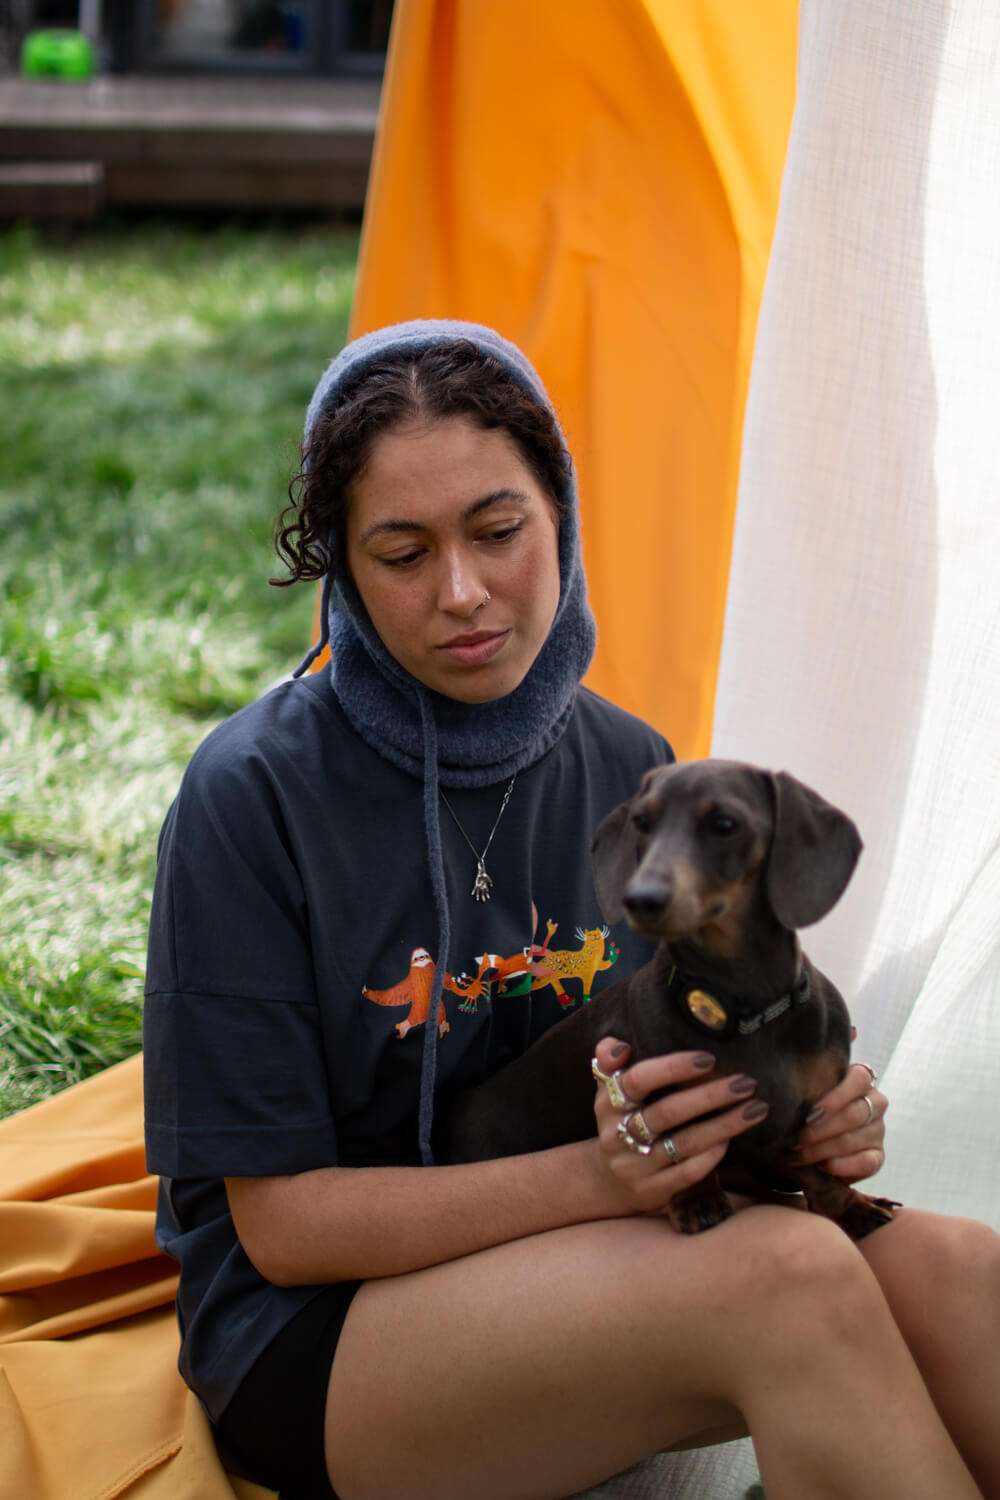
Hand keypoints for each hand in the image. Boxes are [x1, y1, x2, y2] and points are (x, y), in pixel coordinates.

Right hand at [590, 1036, 768, 1216]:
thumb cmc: (619, 1122)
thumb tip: (619, 1045)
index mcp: (608, 1102)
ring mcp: (635, 1165)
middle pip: (668, 1112)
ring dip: (723, 1125)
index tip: (708, 1059)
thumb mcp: (608, 1090)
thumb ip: (610, 1060)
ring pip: (684, 1143)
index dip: (673, 1068)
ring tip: (755, 1109)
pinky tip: (731, 1140)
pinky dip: (711, 1155)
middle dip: (710, 1096)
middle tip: (746, 1083)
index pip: (639, 1080)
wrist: (607, 1181)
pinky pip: (687, 1172)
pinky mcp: (652, 1190)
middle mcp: (617, 1134)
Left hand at [795, 1062, 885, 1182]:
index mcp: (862, 1080)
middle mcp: (876, 1103)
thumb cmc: (811, 1109)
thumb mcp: (811, 1093)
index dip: (836, 1097)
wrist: (816, 1140)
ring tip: (799, 1155)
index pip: (859, 1079)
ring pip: (853, 1140)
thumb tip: (791, 1098)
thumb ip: (809, 1090)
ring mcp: (879, 1130)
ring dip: (822, 1150)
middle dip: (821, 1129)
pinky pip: (865, 1163)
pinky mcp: (878, 1157)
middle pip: (853, 1114)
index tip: (811, 1113)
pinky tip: (821, 1166)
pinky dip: (840, 1166)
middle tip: (797, 1139)